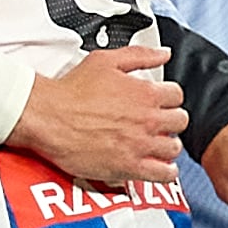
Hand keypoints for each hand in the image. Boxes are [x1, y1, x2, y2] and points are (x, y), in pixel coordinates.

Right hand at [11, 42, 183, 187]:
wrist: (47, 117)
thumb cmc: (70, 91)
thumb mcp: (105, 61)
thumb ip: (140, 55)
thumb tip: (164, 54)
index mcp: (145, 93)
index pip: (176, 96)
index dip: (167, 98)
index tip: (158, 103)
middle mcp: (148, 119)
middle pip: (179, 122)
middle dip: (169, 121)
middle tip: (156, 123)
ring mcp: (140, 145)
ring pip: (173, 148)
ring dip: (167, 145)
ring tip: (155, 144)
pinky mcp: (130, 167)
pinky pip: (164, 174)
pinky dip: (166, 171)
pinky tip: (159, 167)